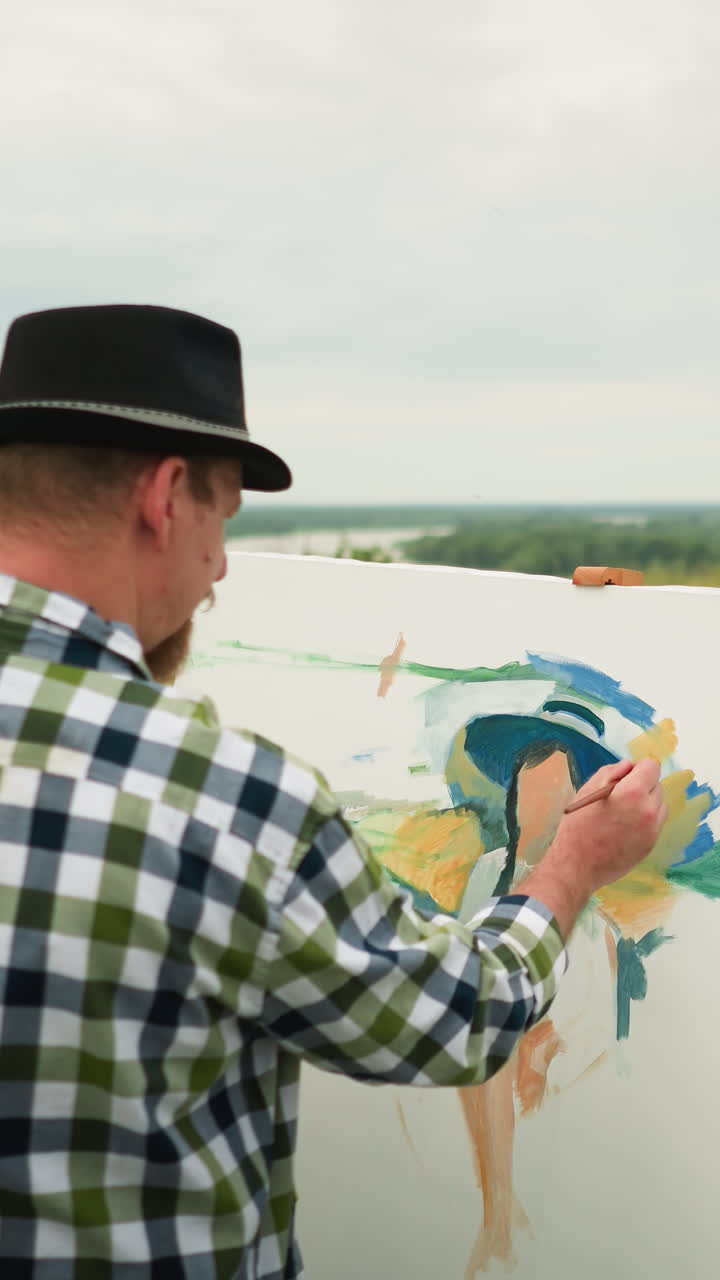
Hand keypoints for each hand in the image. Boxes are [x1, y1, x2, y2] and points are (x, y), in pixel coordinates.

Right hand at [517, 759, 666, 937]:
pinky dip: (645, 820)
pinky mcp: (652, 844)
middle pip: (658, 785)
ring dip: (647, 803)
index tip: (626, 777)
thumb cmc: (577, 824)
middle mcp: (649, 810)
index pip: (652, 767)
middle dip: (643, 785)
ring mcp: (653, 829)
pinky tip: (625, 827)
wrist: (577, 865)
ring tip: (624, 813)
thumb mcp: (588, 789)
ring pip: (660, 805)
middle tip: (621, 796)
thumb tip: (629, 766)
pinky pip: (656, 823)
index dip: (638, 768)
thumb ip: (611, 772)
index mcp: (633, 792)